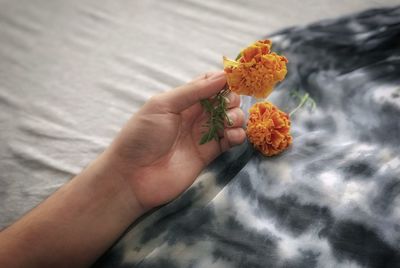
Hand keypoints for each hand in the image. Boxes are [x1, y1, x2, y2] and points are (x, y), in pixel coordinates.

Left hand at [105, 71, 245, 209]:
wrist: (133, 176)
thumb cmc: (141, 136)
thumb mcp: (163, 105)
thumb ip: (193, 91)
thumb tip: (222, 75)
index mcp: (182, 100)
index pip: (209, 83)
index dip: (223, 80)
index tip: (233, 80)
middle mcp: (195, 115)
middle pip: (224, 101)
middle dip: (232, 100)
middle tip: (227, 106)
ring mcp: (203, 135)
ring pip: (231, 120)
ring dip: (237, 117)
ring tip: (229, 123)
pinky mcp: (209, 154)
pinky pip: (230, 140)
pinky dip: (237, 136)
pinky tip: (231, 136)